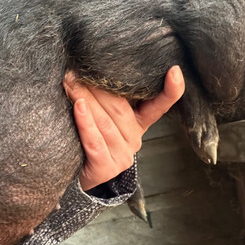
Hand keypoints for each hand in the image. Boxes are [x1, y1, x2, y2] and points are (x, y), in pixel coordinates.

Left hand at [64, 66, 184, 190]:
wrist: (79, 178)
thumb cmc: (90, 140)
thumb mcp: (105, 118)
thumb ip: (108, 98)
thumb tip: (90, 67)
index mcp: (140, 123)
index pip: (160, 106)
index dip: (171, 90)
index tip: (174, 71)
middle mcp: (135, 139)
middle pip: (120, 108)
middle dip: (97, 86)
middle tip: (77, 70)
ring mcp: (122, 156)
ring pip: (105, 122)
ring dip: (85, 98)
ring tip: (70, 82)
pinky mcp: (106, 167)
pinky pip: (95, 140)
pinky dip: (85, 121)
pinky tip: (77, 105)